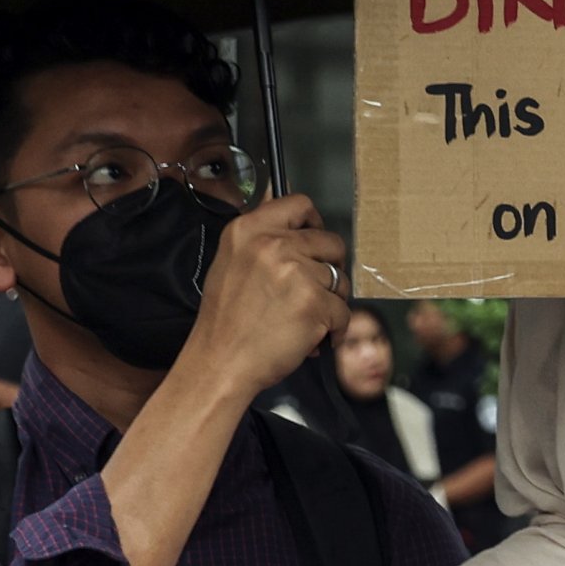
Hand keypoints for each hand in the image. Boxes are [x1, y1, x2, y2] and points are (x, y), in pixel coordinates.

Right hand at [179, 193, 351, 393]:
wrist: (220, 361)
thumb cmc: (226, 320)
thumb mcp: (231, 262)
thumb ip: (262, 242)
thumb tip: (300, 231)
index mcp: (249, 230)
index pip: (299, 204)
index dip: (314, 223)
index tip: (315, 240)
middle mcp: (273, 244)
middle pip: (331, 241)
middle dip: (330, 268)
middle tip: (316, 289)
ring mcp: (296, 271)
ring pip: (340, 279)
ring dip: (332, 301)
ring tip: (308, 318)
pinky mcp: (314, 302)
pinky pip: (344, 311)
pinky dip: (335, 328)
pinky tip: (315, 338)